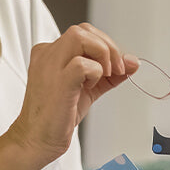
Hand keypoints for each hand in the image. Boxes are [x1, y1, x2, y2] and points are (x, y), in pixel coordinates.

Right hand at [6, 23, 138, 162]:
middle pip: (83, 30)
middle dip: (108, 47)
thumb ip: (110, 75)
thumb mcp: (89, 89)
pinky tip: (91, 86)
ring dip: (103, 54)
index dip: (105, 45)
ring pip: (80, 36)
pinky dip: (96, 72)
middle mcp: (48, 54)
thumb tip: (133, 62)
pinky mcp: (58, 81)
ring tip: (105, 75)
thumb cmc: (58, 115)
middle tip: (116, 70)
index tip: (116, 67)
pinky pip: (81, 63)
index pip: (84, 33)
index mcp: (51, 53)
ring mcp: (50, 65)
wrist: (37, 139)